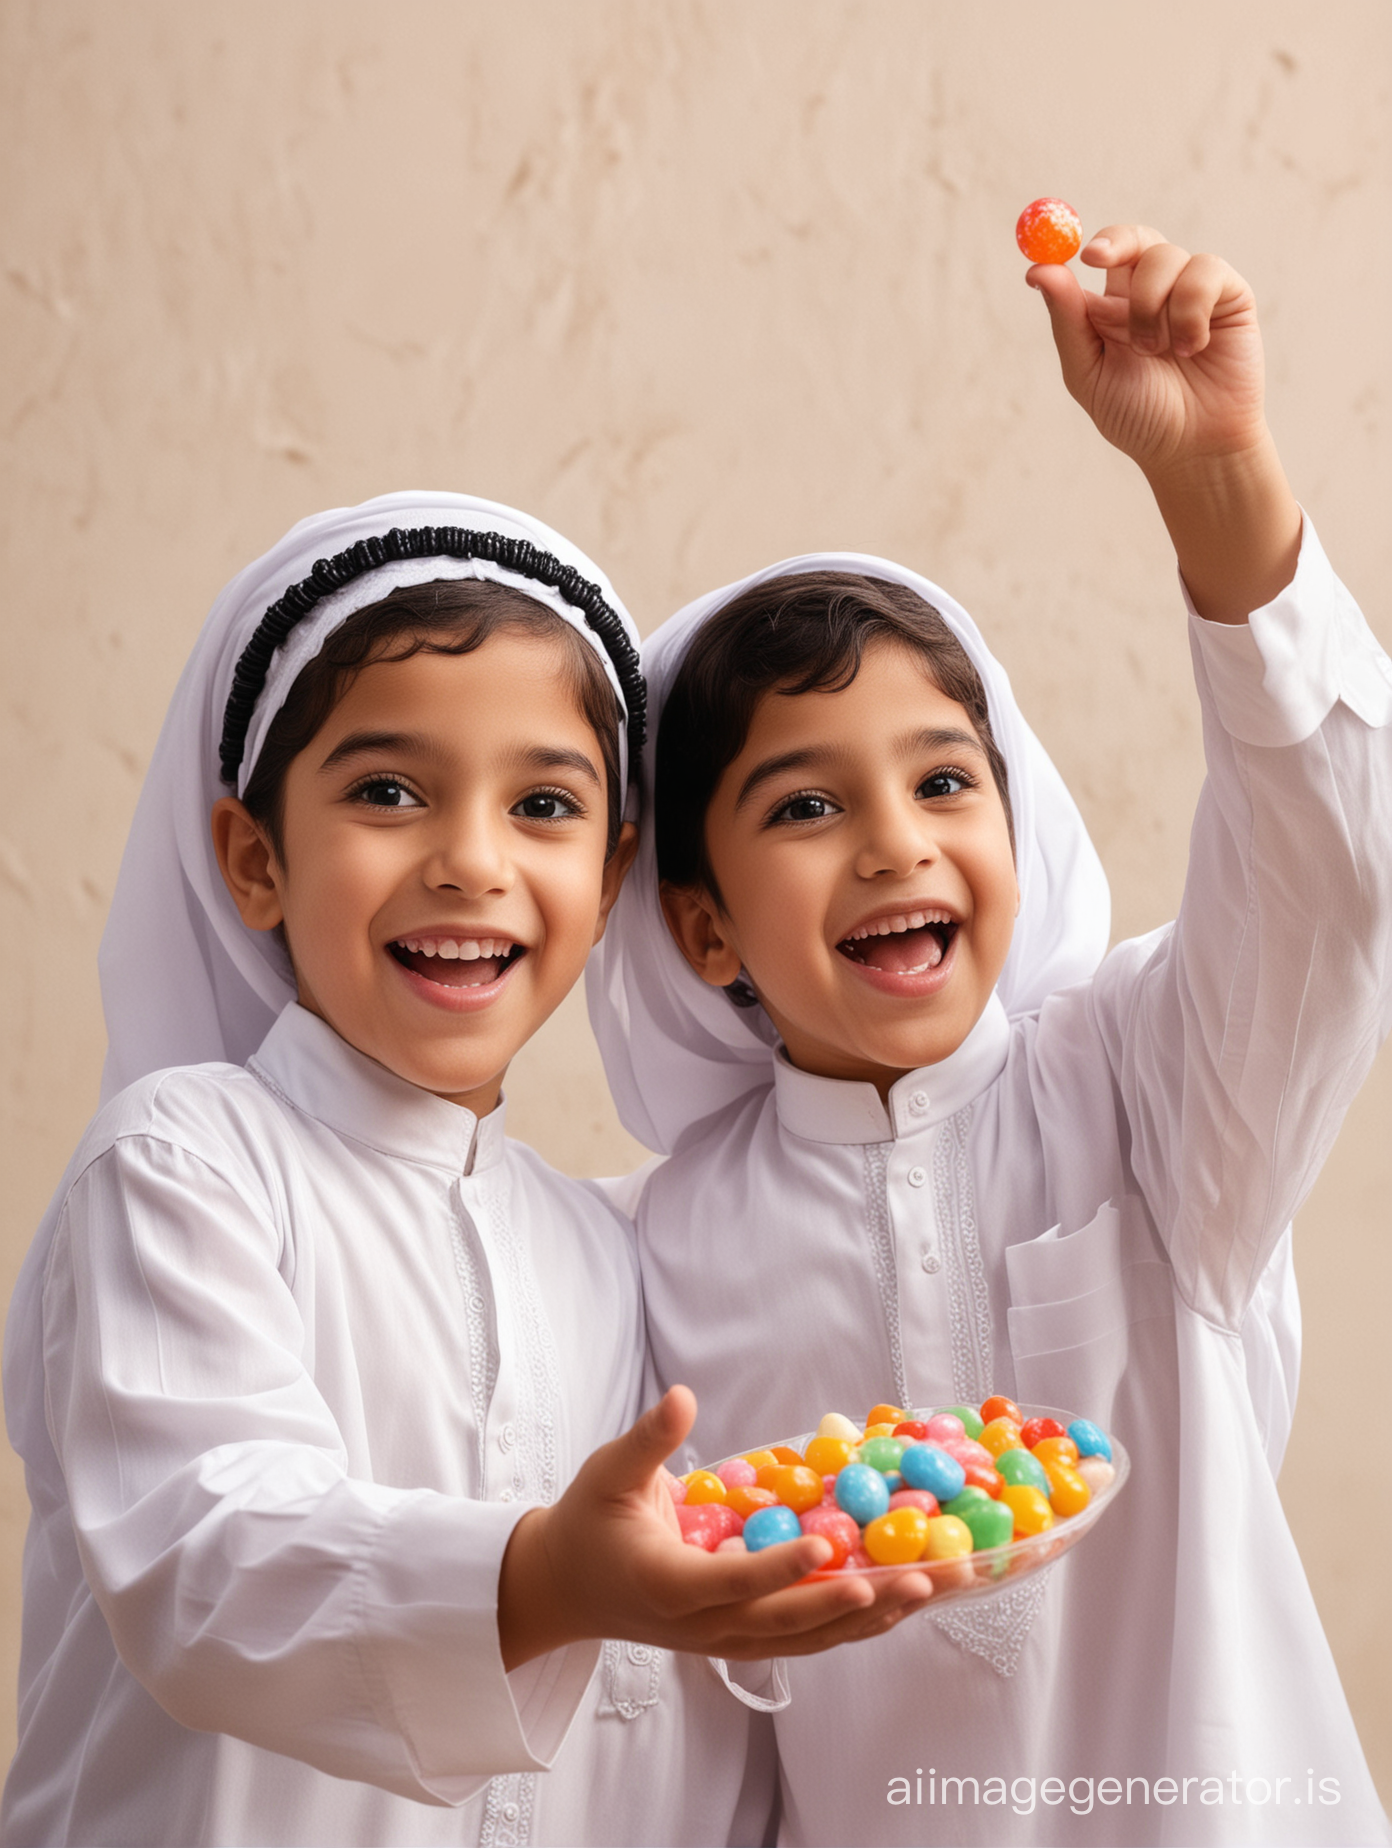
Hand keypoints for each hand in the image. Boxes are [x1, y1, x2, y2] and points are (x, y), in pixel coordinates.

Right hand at [497, 1386, 933, 1669]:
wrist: (567, 1589)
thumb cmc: (587, 1525)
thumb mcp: (607, 1472)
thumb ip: (648, 1439)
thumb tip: (681, 1396)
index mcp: (668, 1585)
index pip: (731, 1581)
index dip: (777, 1568)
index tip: (822, 1548)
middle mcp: (703, 1625)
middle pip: (786, 1624)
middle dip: (852, 1603)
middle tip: (913, 1580)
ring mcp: (725, 1639)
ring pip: (806, 1639)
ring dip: (869, 1619)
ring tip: (926, 1591)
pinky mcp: (741, 1637)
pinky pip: (804, 1637)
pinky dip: (852, 1624)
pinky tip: (895, 1601)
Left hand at [1029, 224, 1266, 478]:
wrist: (1192, 449)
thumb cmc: (1138, 417)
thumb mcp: (1089, 373)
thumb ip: (1067, 321)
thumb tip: (1038, 270)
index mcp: (1114, 307)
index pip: (1102, 256)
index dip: (1089, 245)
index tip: (1078, 255)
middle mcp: (1152, 292)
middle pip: (1135, 238)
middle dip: (1117, 242)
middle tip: (1096, 258)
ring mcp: (1191, 290)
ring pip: (1166, 257)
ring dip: (1151, 308)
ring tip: (1158, 353)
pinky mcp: (1229, 295)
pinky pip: (1205, 271)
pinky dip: (1190, 311)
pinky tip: (1193, 347)